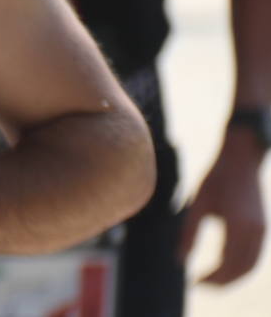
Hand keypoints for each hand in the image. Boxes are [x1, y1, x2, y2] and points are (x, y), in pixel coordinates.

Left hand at [177, 129, 266, 284]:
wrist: (241, 159)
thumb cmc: (215, 179)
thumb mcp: (197, 204)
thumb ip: (189, 233)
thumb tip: (180, 260)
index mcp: (238, 226)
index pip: (227, 265)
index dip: (212, 278)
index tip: (194, 281)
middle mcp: (255, 232)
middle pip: (242, 270)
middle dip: (222, 282)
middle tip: (201, 283)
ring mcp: (262, 230)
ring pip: (251, 266)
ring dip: (233, 277)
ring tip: (211, 278)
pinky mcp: (262, 227)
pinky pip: (255, 255)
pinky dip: (241, 266)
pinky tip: (223, 264)